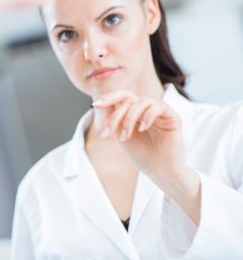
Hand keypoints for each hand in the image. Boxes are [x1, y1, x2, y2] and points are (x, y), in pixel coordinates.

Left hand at [93, 89, 201, 224]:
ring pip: (141, 101)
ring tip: (125, 137)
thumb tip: (98, 103)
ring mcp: (160, 112)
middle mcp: (147, 109)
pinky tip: (142, 128)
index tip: (96, 105)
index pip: (122, 96)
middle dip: (116, 115)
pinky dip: (147, 116)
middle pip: (129, 98)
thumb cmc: (141, 155)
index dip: (109, 97)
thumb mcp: (120, 135)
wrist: (160, 172)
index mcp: (135, 112)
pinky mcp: (173, 117)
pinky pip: (159, 106)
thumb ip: (113, 119)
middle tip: (110, 133)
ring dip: (129, 119)